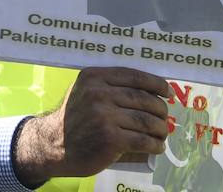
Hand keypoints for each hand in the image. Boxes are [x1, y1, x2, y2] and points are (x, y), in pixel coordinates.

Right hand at [13, 67, 171, 184]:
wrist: (54, 144)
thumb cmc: (74, 118)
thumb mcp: (84, 91)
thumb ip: (107, 85)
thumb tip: (147, 88)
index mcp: (94, 77)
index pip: (134, 76)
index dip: (156, 84)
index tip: (168, 92)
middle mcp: (98, 94)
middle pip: (144, 99)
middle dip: (161, 110)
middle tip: (165, 117)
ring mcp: (104, 116)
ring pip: (147, 121)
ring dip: (161, 129)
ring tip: (162, 133)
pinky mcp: (110, 138)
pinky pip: (143, 140)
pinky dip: (155, 145)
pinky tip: (157, 146)